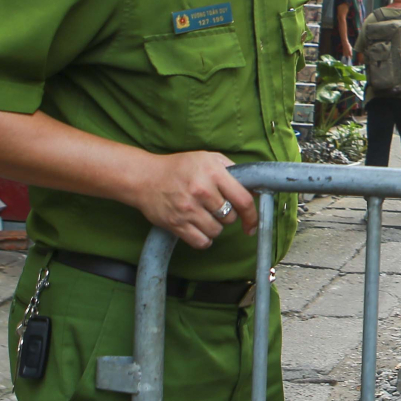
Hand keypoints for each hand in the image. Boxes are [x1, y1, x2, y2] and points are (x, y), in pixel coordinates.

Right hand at [131, 151, 257, 248]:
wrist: (144, 177)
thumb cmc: (178, 167)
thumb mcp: (207, 158)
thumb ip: (232, 170)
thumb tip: (256, 188)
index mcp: (213, 172)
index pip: (243, 199)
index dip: (252, 215)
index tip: (253, 223)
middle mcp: (202, 190)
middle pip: (230, 217)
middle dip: (227, 216)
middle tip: (215, 208)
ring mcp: (188, 208)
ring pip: (217, 230)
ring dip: (214, 227)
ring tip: (204, 216)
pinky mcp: (176, 224)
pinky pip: (201, 242)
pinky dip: (204, 239)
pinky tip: (199, 229)